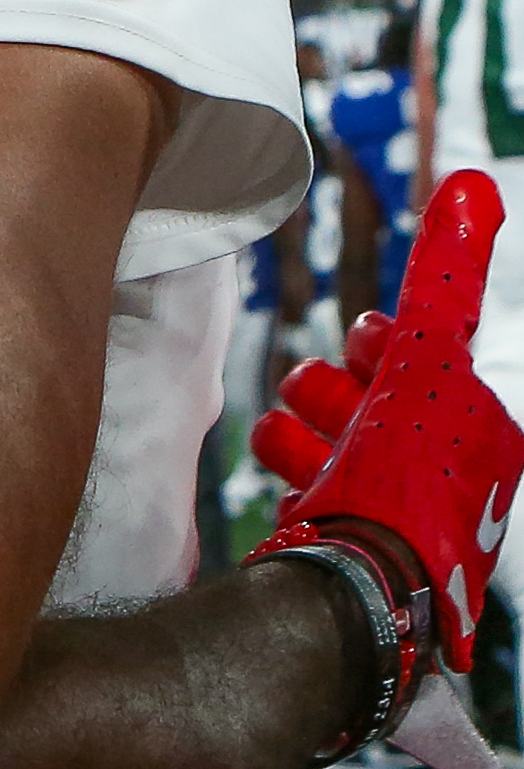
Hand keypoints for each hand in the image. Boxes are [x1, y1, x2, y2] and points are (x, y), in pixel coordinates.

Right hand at [251, 171, 521, 665]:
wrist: (358, 588)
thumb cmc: (404, 475)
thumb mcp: (425, 360)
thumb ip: (445, 278)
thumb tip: (472, 181)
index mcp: (481, 440)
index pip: (422, 367)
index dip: (381, 345)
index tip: (362, 342)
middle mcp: (450, 484)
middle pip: (370, 404)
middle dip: (335, 391)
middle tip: (329, 401)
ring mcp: (398, 522)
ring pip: (330, 445)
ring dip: (303, 433)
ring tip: (292, 442)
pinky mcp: (348, 551)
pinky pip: (308, 491)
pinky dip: (293, 478)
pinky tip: (286, 481)